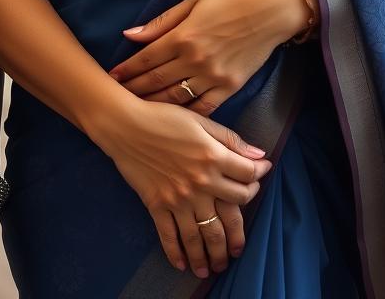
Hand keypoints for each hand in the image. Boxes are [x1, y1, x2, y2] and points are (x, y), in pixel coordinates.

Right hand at [89, 94, 270, 278]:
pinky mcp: (157, 205)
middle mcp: (200, 184)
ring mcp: (178, 199)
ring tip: (217, 266)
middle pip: (232, 216)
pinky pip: (169, 236)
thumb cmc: (162, 118)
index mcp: (213, 159)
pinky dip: (176, 253)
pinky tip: (183, 264)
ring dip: (213, 255)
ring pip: (203, 236)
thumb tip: (260, 156)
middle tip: (238, 249)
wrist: (124, 125)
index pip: (247, 178)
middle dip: (239, 236)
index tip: (259, 179)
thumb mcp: (200, 121)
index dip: (258, 177)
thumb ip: (230, 140)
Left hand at [109, 0, 310, 115]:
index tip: (111, 78)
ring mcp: (213, 76)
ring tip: (136, 111)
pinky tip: (172, 120)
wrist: (270, 12)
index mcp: (182, 36)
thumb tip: (129, 34)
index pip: (146, 58)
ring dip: (153, 105)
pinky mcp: (230, 87)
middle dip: (133, 90)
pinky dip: (185, 115)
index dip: (126, 70)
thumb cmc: (229, 1)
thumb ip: (160, 22)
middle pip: (156, 81)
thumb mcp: (192, 2)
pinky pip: (203, 108)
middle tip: (115, 99)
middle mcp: (195, 59)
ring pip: (175, 98)